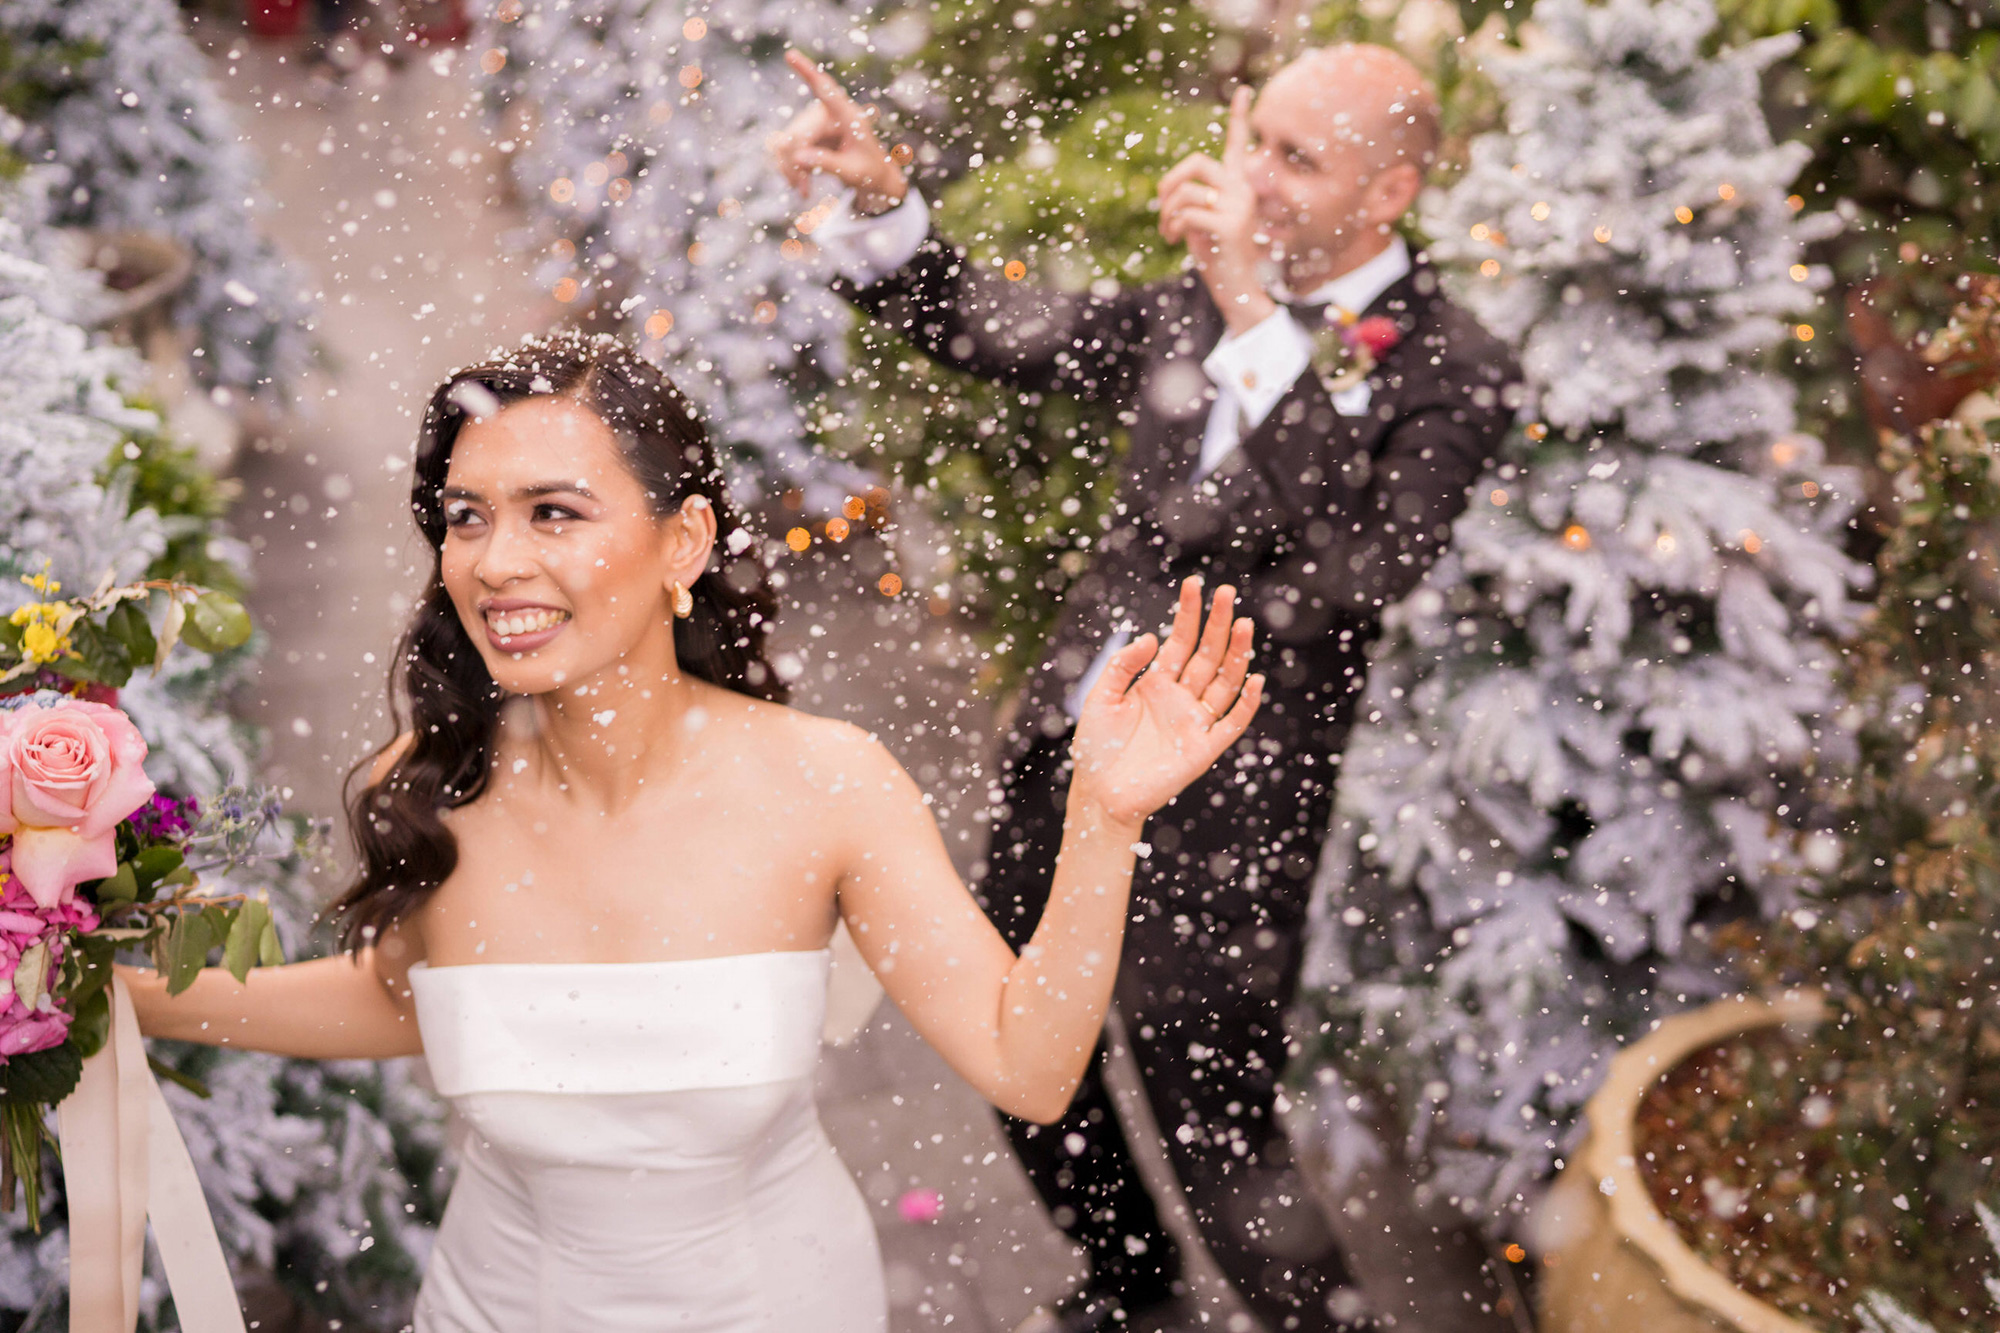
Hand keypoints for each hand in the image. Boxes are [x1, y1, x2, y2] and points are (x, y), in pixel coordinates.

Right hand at [768, 50, 907, 216]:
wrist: (871, 176)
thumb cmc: (869, 171)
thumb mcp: (853, 172)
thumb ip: (828, 163)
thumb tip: (798, 157)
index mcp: (848, 116)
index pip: (826, 90)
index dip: (808, 72)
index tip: (790, 54)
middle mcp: (828, 114)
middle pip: (798, 133)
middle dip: (795, 163)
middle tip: (803, 189)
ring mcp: (814, 123)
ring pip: (786, 142)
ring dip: (790, 168)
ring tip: (803, 190)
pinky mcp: (805, 134)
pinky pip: (785, 149)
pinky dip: (788, 167)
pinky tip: (799, 183)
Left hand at [1069, 578, 1262, 829]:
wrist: (1099, 793)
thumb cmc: (1097, 747)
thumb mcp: (1100, 697)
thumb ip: (1123, 666)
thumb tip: (1151, 636)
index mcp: (1156, 682)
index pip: (1180, 641)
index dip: (1189, 613)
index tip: (1194, 584)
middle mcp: (1180, 698)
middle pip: (1207, 655)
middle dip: (1217, 624)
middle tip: (1226, 593)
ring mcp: (1194, 722)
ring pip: (1224, 682)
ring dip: (1236, 655)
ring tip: (1243, 625)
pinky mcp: (1204, 749)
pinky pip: (1231, 723)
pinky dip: (1245, 704)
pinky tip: (1254, 679)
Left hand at [1156, 88, 1275, 333]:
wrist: (1237, 288)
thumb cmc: (1216, 255)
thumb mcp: (1201, 221)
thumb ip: (1191, 200)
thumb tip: (1167, 192)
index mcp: (1238, 185)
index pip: (1239, 144)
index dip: (1240, 116)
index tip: (1244, 89)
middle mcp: (1242, 189)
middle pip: (1196, 161)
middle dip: (1168, 182)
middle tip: (1162, 205)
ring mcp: (1238, 205)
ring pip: (1186, 190)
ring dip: (1167, 212)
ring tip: (1169, 232)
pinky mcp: (1230, 224)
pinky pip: (1187, 212)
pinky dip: (1173, 226)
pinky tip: (1177, 240)